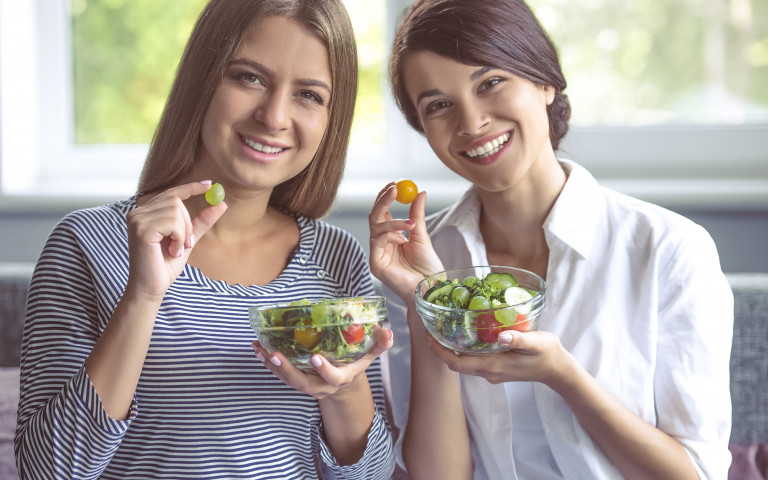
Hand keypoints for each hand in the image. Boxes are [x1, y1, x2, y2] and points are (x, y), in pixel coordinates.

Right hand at [125, 181, 227, 300]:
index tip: (210, 184)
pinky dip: (179, 238)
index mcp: (146, 213)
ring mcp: (137, 219)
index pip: (170, 193)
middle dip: (187, 224)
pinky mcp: (141, 229)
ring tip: (175, 249)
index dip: (191, 187)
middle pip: (176, 200)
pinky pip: (173, 223)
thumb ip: (201, 221)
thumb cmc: (166, 265)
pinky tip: (171, 251)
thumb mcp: (187, 239)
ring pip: (176, 211)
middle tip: (186, 244)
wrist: (152, 287)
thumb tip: (221, 203)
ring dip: (183, 233)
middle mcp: (137, 212)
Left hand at [251, 326, 393, 398]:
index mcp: (341, 378)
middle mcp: (322, 386)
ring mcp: (308, 385)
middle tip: (276, 354)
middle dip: (288, 370)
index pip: (333, 378)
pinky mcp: (297, 380)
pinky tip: (259, 350)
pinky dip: (269, 363)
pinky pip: (281, 375)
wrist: (344, 383)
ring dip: (272, 366)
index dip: (325, 369)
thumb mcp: (369, 354)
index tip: (315, 357)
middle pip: (303, 383)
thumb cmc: (356, 363)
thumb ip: (378, 344)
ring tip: (259, 349)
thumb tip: (387, 332)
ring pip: (288, 380)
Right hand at [368, 182, 443, 300]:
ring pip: (376, 227)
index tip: (394, 184)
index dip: (385, 197)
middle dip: (382, 200)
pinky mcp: (375, 264)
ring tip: (410, 224)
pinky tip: (403, 240)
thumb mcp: (422, 236)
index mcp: (391, 236)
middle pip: (374, 216)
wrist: (430, 289)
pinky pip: (377, 242)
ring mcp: (377, 254)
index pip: (382, 212)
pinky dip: (390, 236)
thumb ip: (417, 214)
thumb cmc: (428, 268)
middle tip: (394, 189)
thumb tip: (420, 192)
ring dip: (393, 222)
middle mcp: (381, 244)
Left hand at [426, 329, 574, 387]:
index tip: (429, 335)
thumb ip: (520, 340)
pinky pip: (474, 361)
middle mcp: (489, 372)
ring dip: (451, 349)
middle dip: (441, 348)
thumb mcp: (537, 343)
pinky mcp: (497, 369)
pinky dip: (464, 350)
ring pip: (464, 363)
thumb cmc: (548, 355)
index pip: (457, 363)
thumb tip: (502, 336)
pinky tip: (466, 334)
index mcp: (493, 366)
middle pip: (456, 363)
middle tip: (432, 327)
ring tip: (444, 328)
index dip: (439, 351)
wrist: (559, 371)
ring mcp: (492, 372)